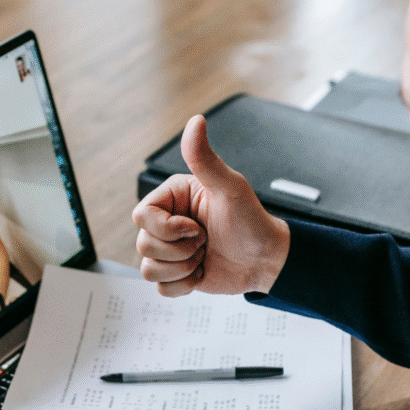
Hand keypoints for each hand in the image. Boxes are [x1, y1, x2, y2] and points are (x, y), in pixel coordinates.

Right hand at [132, 114, 289, 296]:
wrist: (267, 260)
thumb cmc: (252, 220)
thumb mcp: (230, 187)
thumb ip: (205, 158)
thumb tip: (195, 121)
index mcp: (172, 198)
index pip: (141, 216)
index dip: (167, 228)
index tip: (196, 226)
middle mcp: (167, 222)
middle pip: (143, 244)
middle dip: (180, 250)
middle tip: (206, 240)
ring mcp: (170, 250)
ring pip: (148, 268)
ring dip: (182, 268)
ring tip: (205, 256)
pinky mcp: (175, 274)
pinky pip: (159, 288)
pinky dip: (183, 285)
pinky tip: (201, 272)